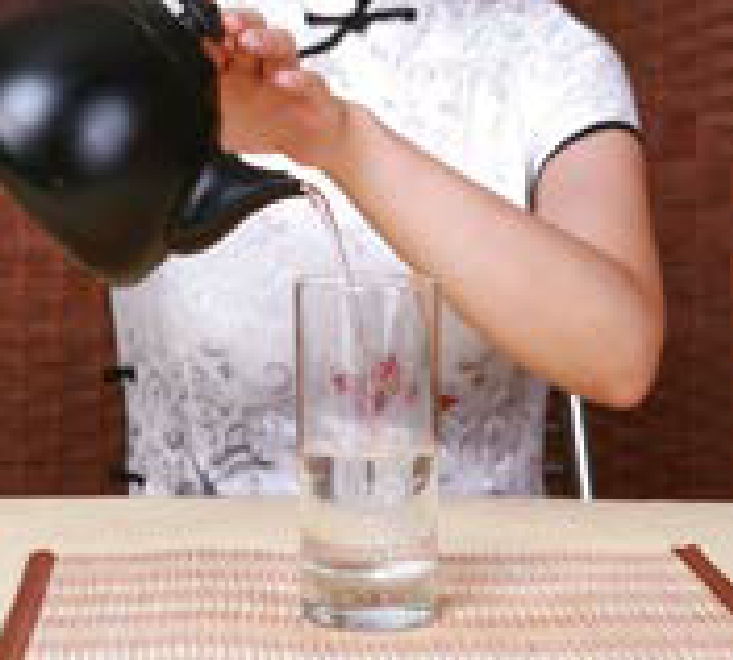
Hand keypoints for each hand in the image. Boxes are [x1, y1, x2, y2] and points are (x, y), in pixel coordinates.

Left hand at [203, 11, 352, 171]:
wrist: (313, 144)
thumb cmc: (272, 129)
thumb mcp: (226, 129)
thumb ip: (204, 118)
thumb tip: (176, 117)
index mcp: (241, 68)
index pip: (225, 37)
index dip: (211, 27)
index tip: (195, 22)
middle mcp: (265, 66)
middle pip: (254, 29)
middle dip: (238, 22)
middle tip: (223, 23)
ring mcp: (291, 76)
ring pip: (281, 45)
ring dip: (264, 39)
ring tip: (248, 42)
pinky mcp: (315, 95)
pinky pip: (309, 80)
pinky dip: (296, 78)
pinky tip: (283, 79)